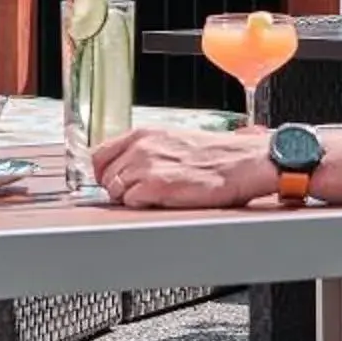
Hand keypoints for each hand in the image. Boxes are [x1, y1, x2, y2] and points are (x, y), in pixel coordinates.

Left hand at [93, 126, 275, 209]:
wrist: (243, 163)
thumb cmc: (216, 156)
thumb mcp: (173, 141)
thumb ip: (145, 151)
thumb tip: (124, 167)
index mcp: (144, 134)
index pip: (99, 154)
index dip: (103, 173)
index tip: (113, 182)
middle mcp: (142, 146)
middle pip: (104, 176)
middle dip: (117, 188)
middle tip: (138, 194)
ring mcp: (147, 165)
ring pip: (115, 190)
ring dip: (130, 199)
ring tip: (154, 197)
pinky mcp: (157, 185)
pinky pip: (131, 202)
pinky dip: (142, 206)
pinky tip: (162, 202)